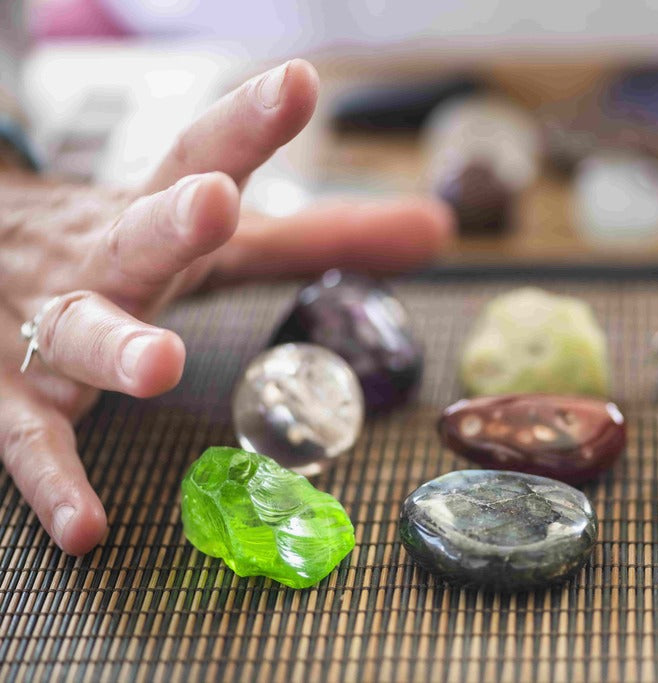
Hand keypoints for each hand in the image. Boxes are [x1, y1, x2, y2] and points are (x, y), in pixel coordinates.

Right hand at [0, 60, 452, 554]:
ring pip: (77, 332)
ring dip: (114, 347)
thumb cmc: (128, 249)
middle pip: (139, 235)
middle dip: (172, 222)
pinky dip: (54, 482)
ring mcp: (52, 327)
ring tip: (155, 364)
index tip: (297, 84)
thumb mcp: (225, 240)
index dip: (249, 123)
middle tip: (211, 204)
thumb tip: (439, 227)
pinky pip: (31, 441)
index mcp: (159, 212)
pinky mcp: (14, 397)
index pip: (205, 155)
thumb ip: (324, 238)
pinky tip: (87, 526)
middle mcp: (104, 261)